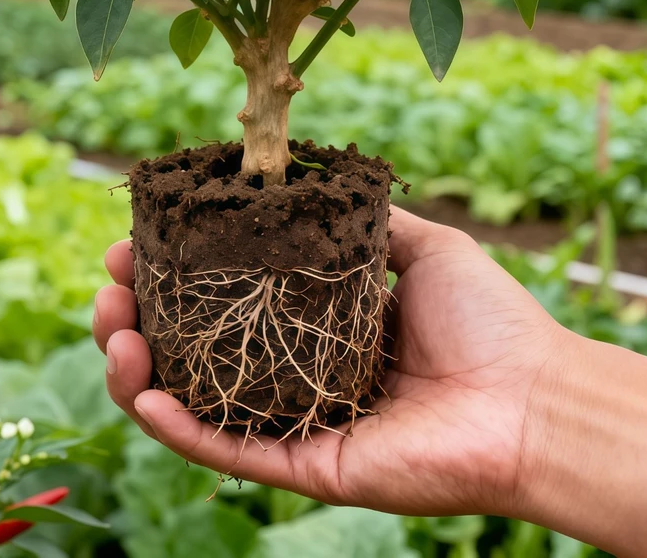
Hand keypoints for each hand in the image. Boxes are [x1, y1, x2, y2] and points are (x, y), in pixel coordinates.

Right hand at [92, 206, 567, 516]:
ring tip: (112, 328)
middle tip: (109, 286)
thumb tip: (309, 181)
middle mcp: (300, 372)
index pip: (228, 297)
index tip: (136, 239)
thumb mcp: (421, 245)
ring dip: (139, 368)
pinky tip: (141, 390)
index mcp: (321, 322)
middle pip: (197, 348)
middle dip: (141, 316)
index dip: (176, 271)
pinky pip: (228, 451)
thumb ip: (362, 220)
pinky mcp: (308, 466)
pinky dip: (177, 427)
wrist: (537, 399)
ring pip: (197, 400)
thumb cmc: (491, 320)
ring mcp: (299, 423)